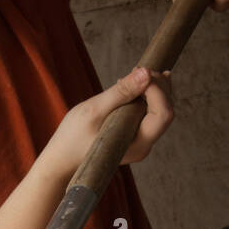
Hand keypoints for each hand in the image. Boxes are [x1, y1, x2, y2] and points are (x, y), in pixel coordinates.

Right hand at [45, 66, 173, 179]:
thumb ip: (121, 92)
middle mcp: (144, 144)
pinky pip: (149, 110)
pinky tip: (131, 85)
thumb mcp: (93, 111)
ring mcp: (141, 140)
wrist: (61, 159)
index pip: (163, 113)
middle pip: (166, 108)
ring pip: (160, 107)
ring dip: (151, 87)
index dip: (157, 89)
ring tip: (131, 75)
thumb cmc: (72, 139)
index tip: (140, 72)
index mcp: (138, 144)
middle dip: (157, 85)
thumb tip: (146, 73)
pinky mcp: (135, 133)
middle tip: (137, 68)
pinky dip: (145, 93)